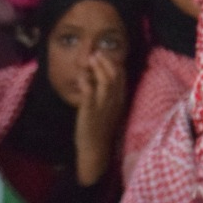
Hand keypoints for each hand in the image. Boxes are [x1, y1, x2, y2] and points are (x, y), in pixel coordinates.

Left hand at [73, 52, 124, 186]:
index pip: (122, 77)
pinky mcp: (90, 111)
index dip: (115, 64)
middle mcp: (114, 101)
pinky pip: (89, 92)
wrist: (95, 149)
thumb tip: (100, 81)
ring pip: (106, 81)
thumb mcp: (109, 111)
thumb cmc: (100, 129)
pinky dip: (85, 81)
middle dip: (107, 61)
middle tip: (98, 52)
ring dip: (98, 67)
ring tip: (91, 58)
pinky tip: (81, 75)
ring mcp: (103, 106)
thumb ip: (107, 96)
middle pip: (116, 76)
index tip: (107, 55)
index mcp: (120, 100)